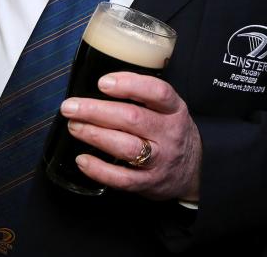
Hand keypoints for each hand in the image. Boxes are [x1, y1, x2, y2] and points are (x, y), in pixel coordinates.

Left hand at [59, 72, 201, 201]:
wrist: (196, 170)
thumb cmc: (170, 131)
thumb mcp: (168, 109)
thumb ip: (142, 97)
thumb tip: (100, 85)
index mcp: (174, 109)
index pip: (157, 92)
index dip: (129, 85)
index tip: (103, 83)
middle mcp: (169, 133)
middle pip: (133, 118)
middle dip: (97, 111)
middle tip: (70, 106)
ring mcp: (161, 160)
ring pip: (127, 147)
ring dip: (95, 135)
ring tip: (73, 127)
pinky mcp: (149, 183)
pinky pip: (123, 179)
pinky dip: (99, 170)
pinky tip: (82, 159)